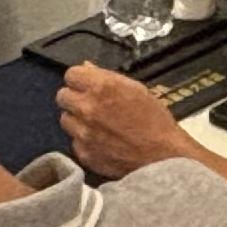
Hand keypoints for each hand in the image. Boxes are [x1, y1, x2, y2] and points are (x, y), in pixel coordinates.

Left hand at [57, 65, 201, 180]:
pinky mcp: (84, 153)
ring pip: (65, 119)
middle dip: (75, 98)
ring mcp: (83, 133)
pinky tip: (101, 141)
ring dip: (77, 120)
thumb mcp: (137, 90)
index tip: (86, 84)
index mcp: (102, 87)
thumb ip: (107, 78)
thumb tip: (87, 68)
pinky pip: (75, 141)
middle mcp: (88, 108)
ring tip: (96, 124)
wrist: (163, 158)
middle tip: (90, 104)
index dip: (80, 79)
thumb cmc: (155, 122)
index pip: (71, 74)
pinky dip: (84, 141)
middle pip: (62, 96)